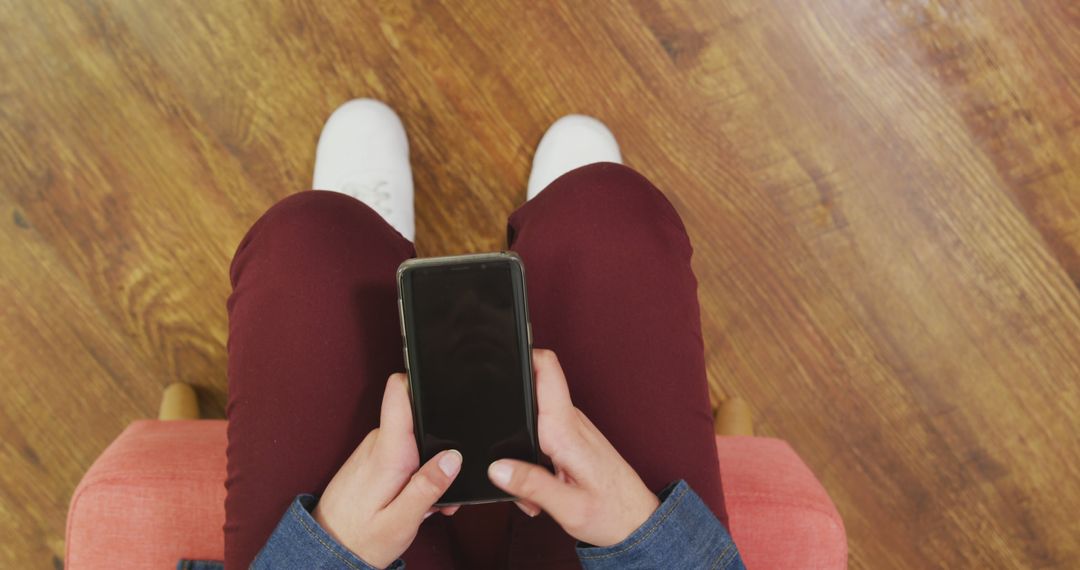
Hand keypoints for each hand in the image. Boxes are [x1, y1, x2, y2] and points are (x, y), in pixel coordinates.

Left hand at [313, 373, 461, 568]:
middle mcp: (379, 443)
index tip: (444, 380)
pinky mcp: (373, 460)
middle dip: (441, 446)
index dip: (421, 378)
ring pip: (414, 441)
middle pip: (419, 420)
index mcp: (388, 451)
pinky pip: (403, 454)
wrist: (326, 552)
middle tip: (446, 486)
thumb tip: (453, 458)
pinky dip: (416, 473)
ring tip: (430, 502)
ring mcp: (374, 450)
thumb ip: (428, 487)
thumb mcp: (402, 521)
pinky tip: (417, 499)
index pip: (399, 391)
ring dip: (429, 467)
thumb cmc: (360, 540)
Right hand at [486, 349, 659, 546]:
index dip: (523, 353)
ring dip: (522, 451)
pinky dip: (534, 460)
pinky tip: (542, 487)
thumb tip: (496, 467)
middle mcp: (570, 422)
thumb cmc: (612, 514)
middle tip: (509, 465)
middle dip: (509, 423)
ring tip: (534, 489)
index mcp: (566, 431)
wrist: (639, 524)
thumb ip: (530, 485)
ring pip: (534, 421)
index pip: (546, 370)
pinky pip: (544, 436)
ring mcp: (573, 429)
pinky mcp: (573, 440)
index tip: (500, 355)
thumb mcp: (567, 508)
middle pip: (530, 396)